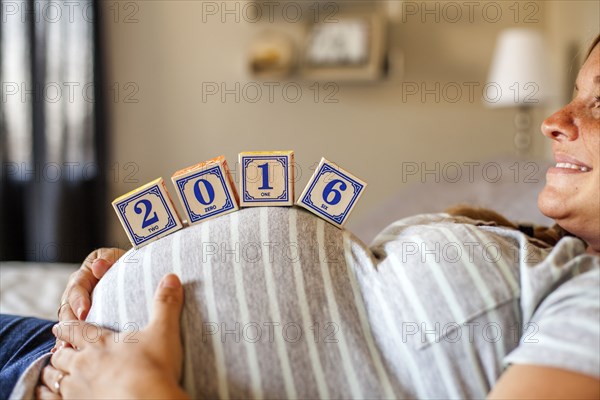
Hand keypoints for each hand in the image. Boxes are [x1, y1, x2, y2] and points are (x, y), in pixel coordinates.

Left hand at [38, 274, 187, 399]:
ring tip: (54, 375)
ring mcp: (78, 388)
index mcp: (100, 342)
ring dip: (53, 375)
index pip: (76, 330)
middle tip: (60, 351)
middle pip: (62, 355)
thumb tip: (172, 276)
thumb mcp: (164, 331)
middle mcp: (83, 363)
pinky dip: (51, 397)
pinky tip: (56, 397)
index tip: (60, 325)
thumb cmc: (154, 367)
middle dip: (60, 352)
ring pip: (54, 379)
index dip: (68, 327)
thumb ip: (165, 304)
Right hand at [53, 248, 125, 351]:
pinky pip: (74, 332)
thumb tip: (99, 265)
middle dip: (70, 324)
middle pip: (67, 308)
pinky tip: (68, 352)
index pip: (77, 288)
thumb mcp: (120, 259)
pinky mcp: (84, 321)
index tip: (84, 313)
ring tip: (70, 348)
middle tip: (74, 337)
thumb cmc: (129, 265)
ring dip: (68, 335)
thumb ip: (109, 261)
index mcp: (85, 274)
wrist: (136, 275)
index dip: (79, 301)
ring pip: (68, 323)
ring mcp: (78, 307)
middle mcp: (77, 291)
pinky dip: (70, 341)